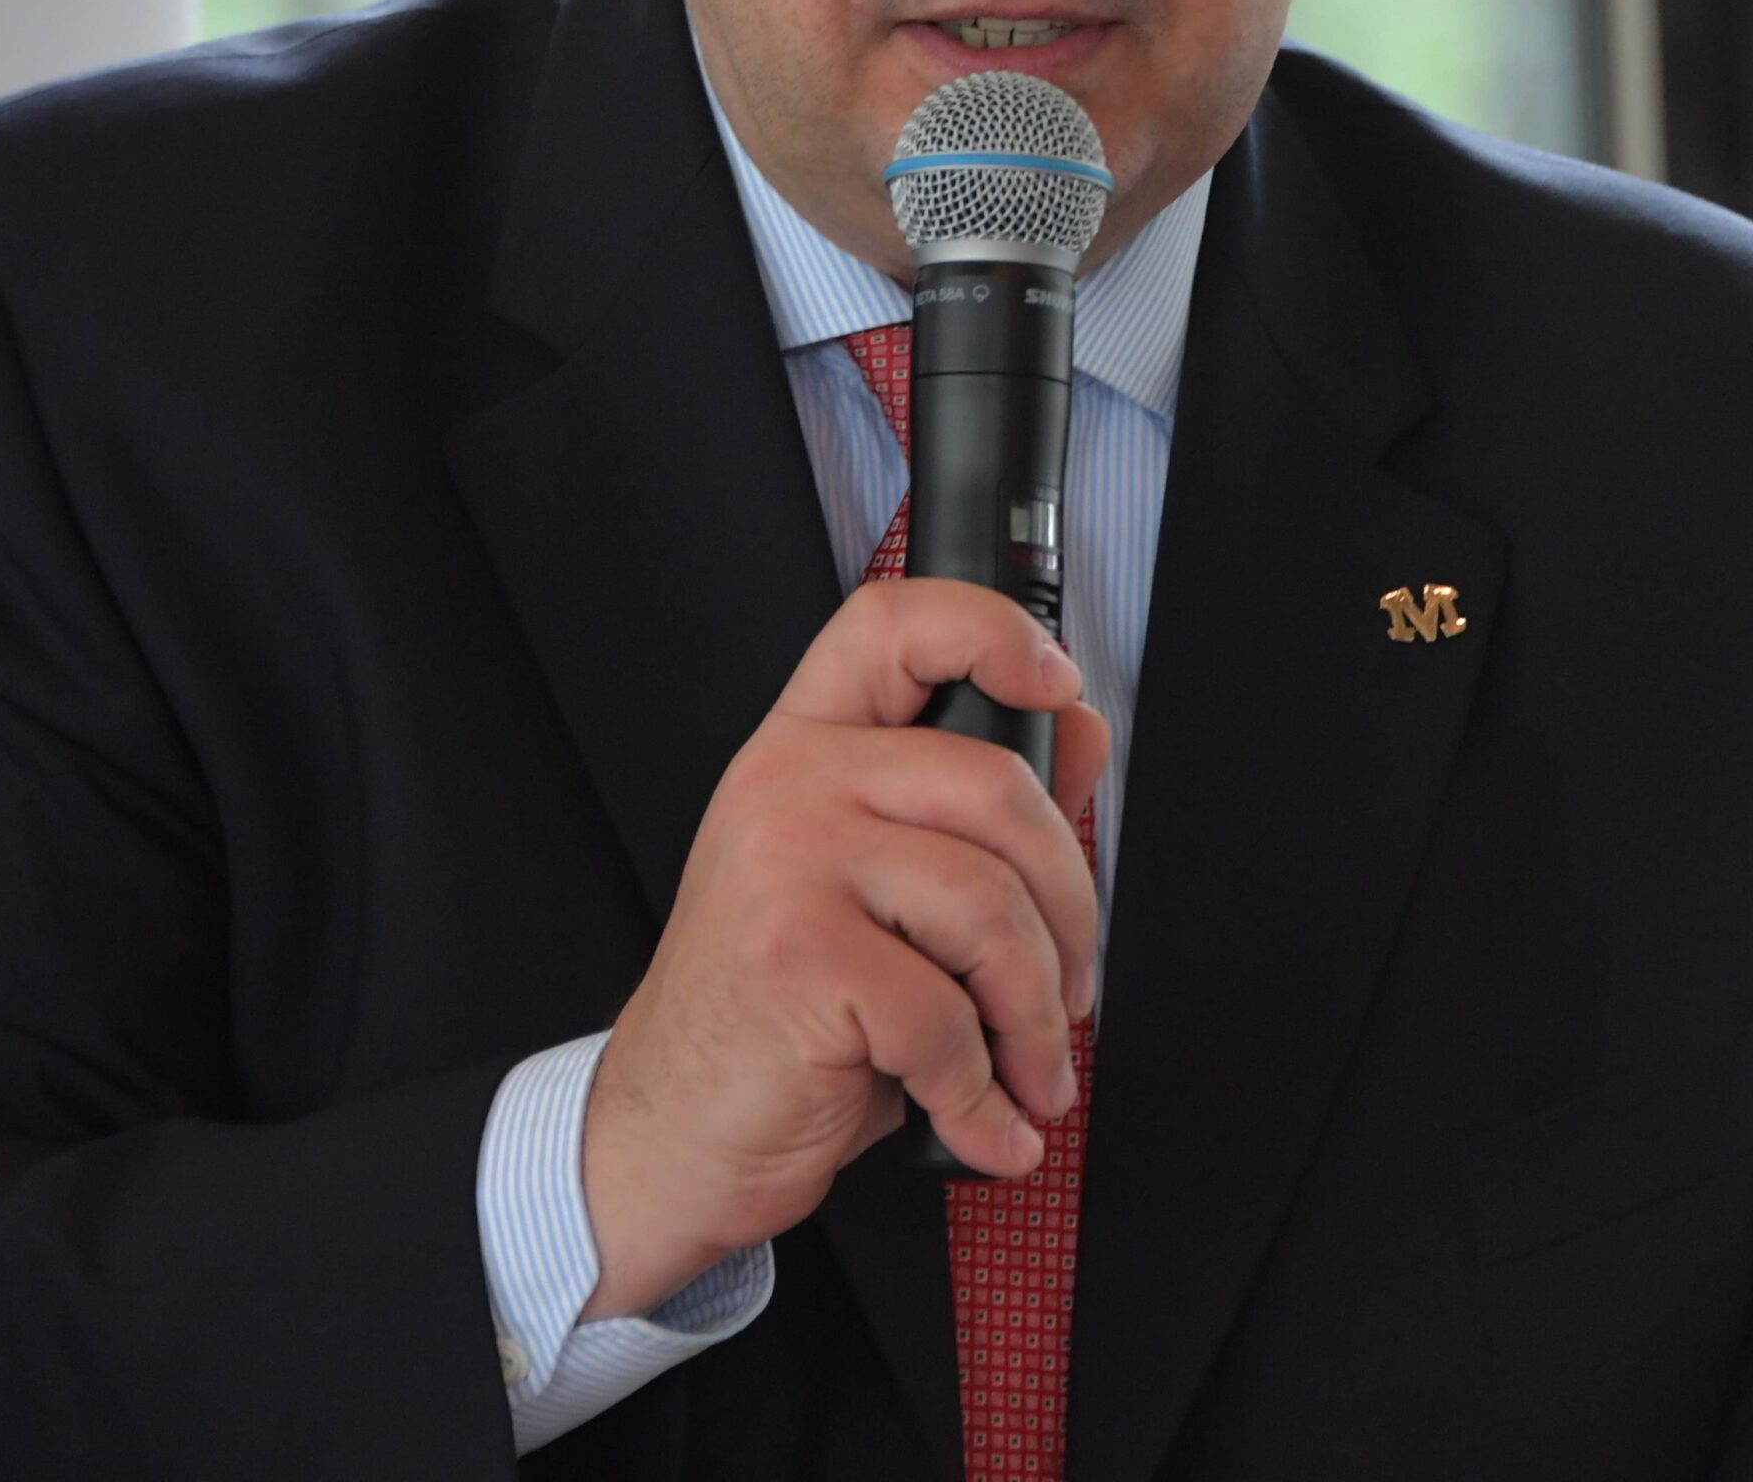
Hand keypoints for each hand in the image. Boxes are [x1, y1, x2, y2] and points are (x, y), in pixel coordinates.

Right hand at [578, 576, 1107, 1320]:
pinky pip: (948, 1018)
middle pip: (996, 786)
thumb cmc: (778, 1010)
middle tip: (1069, 991)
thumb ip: (971, 811)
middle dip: (1070, 908)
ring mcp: (787, 862)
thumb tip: (1082, 732)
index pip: (894, 624)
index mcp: (806, 746)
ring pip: (989, 907)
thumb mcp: (873, 891)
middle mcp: (788, 781)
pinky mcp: (799, 958)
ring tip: (1030, 1071)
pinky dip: (983, 1096)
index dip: (991, 628)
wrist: (669, 1129)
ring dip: (1036, 1018)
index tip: (1054, 682)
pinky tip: (979, 1122)